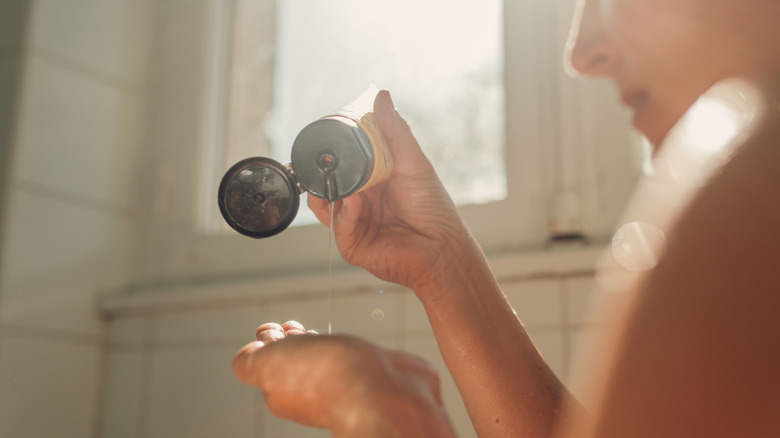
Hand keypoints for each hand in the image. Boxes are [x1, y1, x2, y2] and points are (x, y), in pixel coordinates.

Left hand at [233, 321, 455, 436]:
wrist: (382, 392)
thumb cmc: (324, 379)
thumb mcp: (268, 365)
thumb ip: (250, 362)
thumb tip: (247, 356)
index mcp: (281, 391)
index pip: (266, 363)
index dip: (266, 340)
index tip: (272, 328)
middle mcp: (310, 391)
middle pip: (294, 362)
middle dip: (290, 339)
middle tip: (293, 327)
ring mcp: (342, 384)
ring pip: (322, 360)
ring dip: (316, 343)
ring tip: (314, 333)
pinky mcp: (370, 376)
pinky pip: (351, 361)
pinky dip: (345, 348)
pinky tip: (348, 342)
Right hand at [308, 90, 473, 290]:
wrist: (442, 247)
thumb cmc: (433, 207)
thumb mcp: (413, 161)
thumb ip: (393, 131)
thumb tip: (382, 96)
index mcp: (372, 182)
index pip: (344, 164)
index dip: (335, 152)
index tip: (329, 137)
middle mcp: (360, 202)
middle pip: (329, 183)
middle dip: (325, 172)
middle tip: (326, 159)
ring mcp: (353, 224)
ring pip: (324, 205)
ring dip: (329, 192)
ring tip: (343, 184)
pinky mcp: (352, 245)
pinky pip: (337, 225)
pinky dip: (344, 213)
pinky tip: (356, 204)